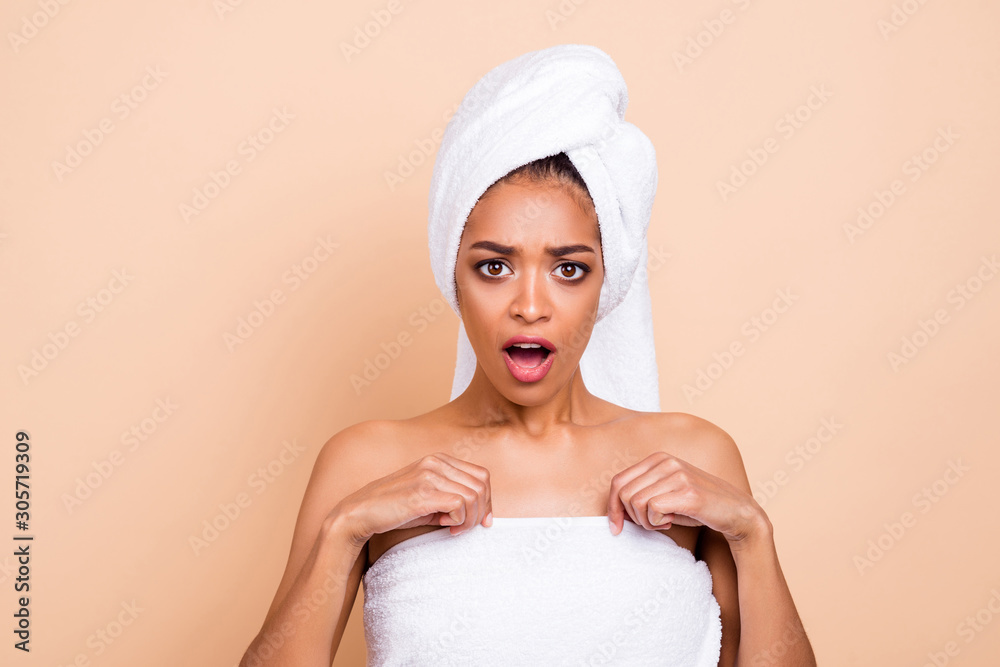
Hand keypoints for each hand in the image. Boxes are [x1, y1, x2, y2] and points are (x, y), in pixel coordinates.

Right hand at [333, 452, 492, 547]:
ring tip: (454, 528)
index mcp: (439, 460)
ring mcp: (429, 475)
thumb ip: (452, 498)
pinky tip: (446, 527)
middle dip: (481, 511)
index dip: (487, 500)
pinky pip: (459, 504)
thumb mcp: (428, 498)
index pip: (482, 475)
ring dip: (470, 518)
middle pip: (482, 485)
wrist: (360, 513)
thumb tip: (482, 513)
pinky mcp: (422, 492)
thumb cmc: (395, 509)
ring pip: (473, 495)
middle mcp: (436, 462)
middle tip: (465, 527)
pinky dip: (459, 520)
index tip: (481, 520)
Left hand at [606, 451, 764, 546]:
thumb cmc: (697, 507)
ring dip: (646, 522)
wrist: (736, 513)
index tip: (616, 528)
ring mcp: (678, 475)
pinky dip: (657, 523)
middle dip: (632, 517)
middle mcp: (666, 462)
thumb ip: (641, 494)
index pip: (618, 481)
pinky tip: (672, 522)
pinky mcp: (688, 492)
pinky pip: (653, 509)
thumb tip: (613, 512)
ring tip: (664, 522)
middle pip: (623, 494)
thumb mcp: (665, 494)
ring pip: (636, 502)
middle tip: (653, 524)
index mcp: (657, 459)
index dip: (611, 507)